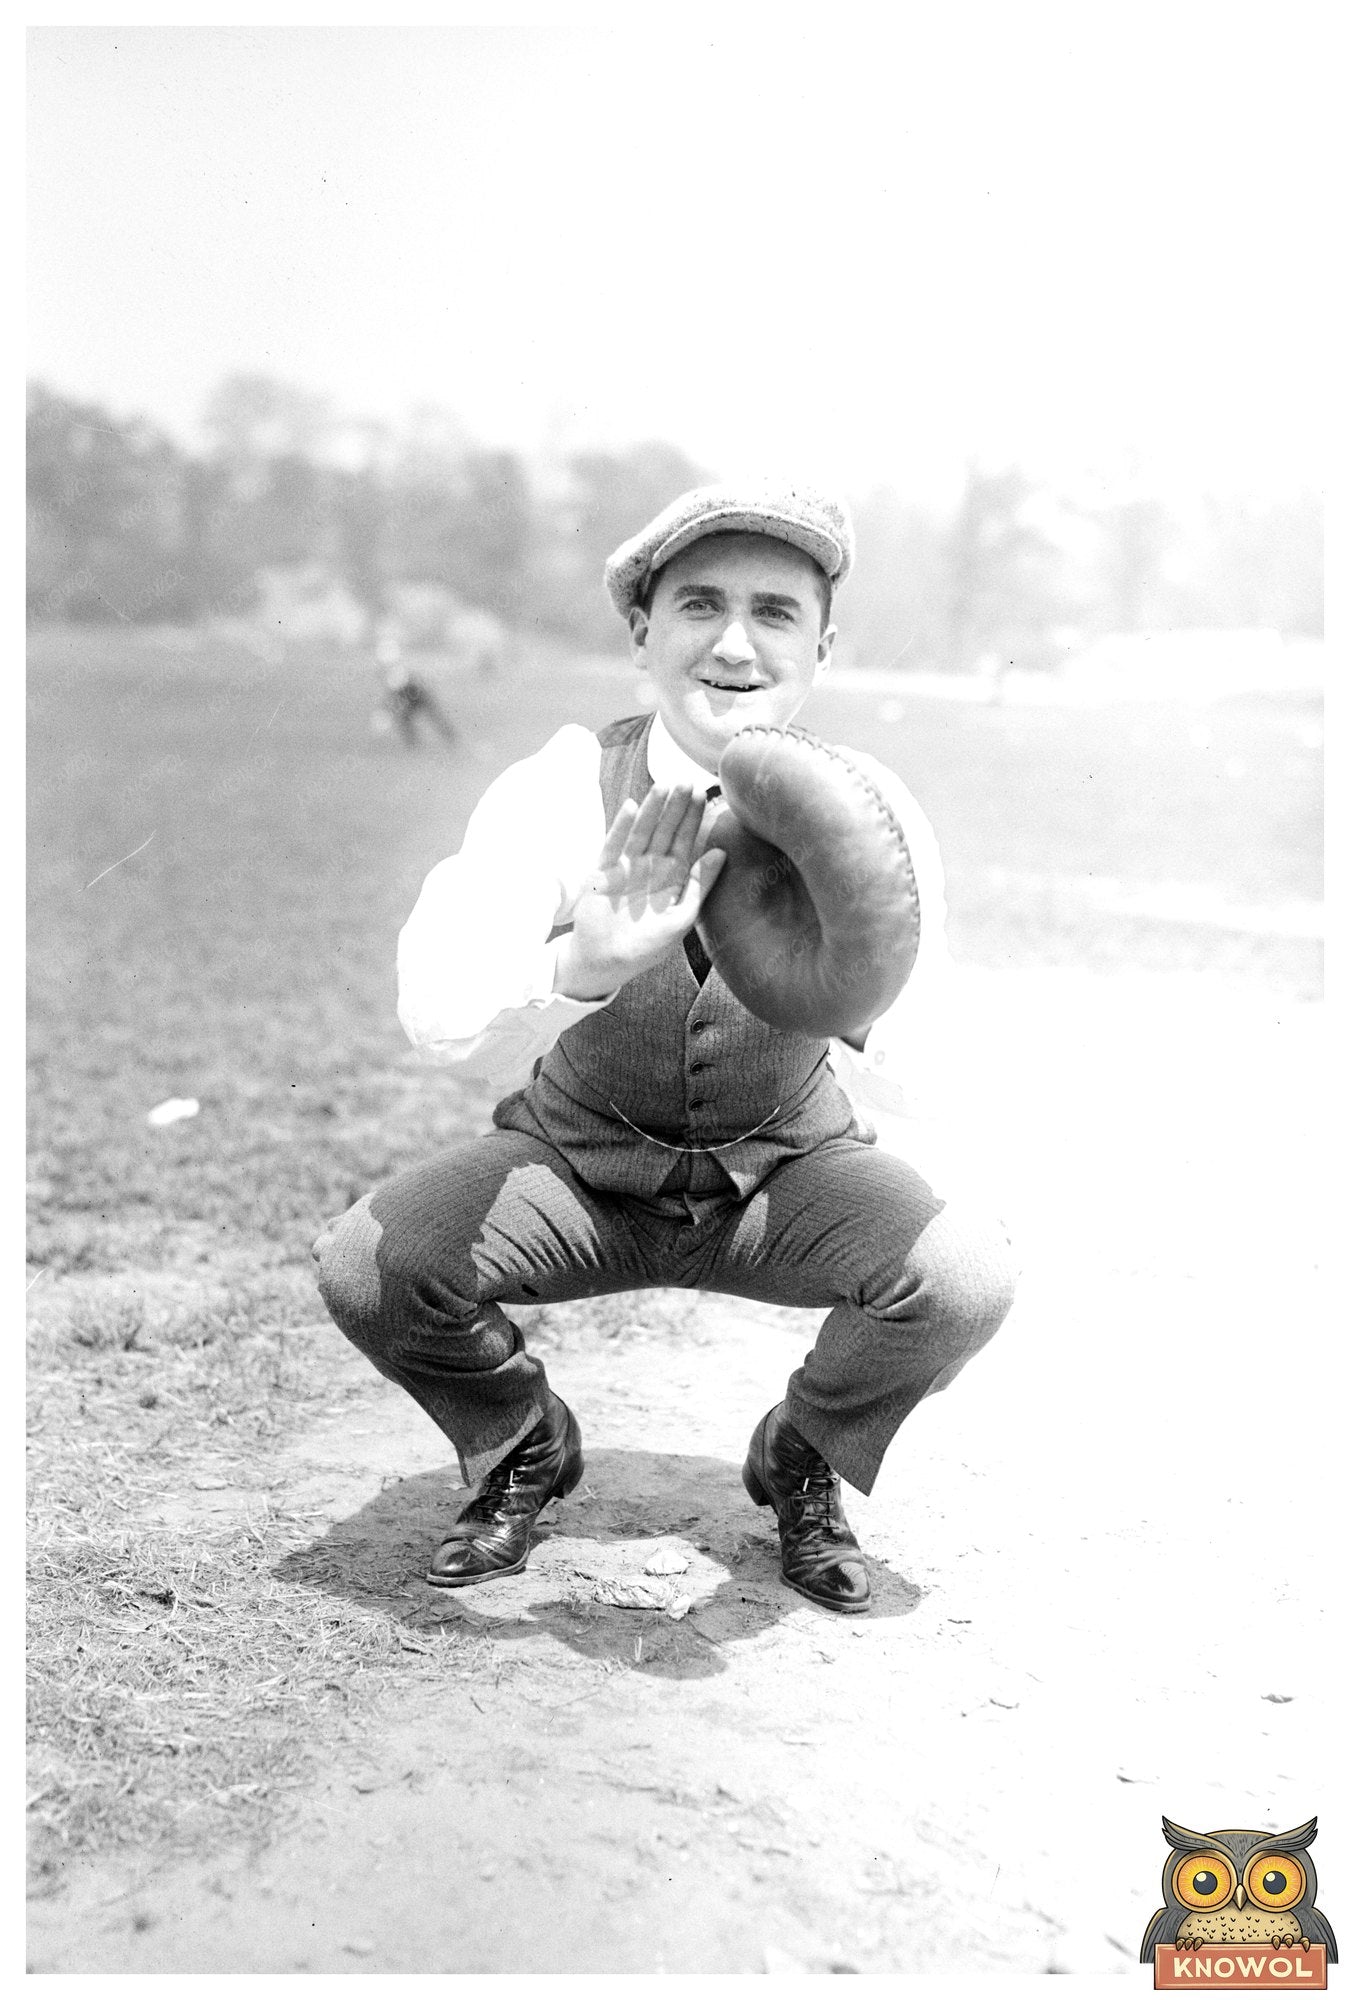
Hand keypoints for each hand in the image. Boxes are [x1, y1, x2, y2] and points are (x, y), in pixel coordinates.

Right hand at [554, 784, 726, 999]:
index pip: (685, 842)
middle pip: (665, 830)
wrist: (606, 962)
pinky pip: (614, 844)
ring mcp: (626, 867)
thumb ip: (700, 886)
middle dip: (676, 806)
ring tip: (664, 786)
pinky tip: (632, 806)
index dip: (693, 819)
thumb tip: (721, 852)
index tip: (704, 795)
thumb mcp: (681, 919)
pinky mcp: (603, 872)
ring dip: (653, 809)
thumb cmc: (647, 946)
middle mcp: (650, 867)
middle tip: (687, 781)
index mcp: (672, 877)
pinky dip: (621, 826)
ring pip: (642, 831)